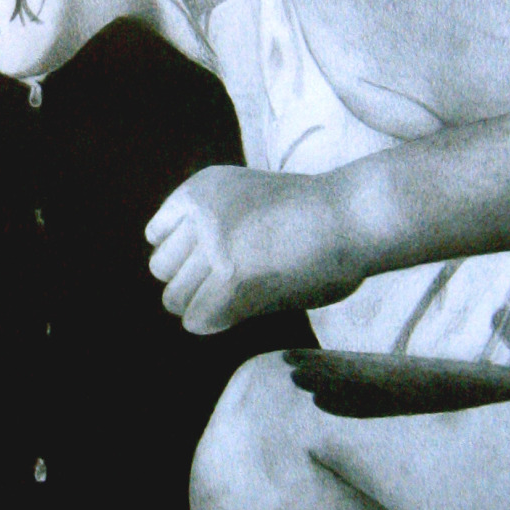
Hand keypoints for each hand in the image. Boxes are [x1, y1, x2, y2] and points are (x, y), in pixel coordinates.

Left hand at [145, 165, 362, 333]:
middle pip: (161, 268)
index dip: (183, 254)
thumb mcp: (247, 198)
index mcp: (202, 188)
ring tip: (236, 299)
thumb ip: (213, 224)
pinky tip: (240, 311)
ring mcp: (215, 247)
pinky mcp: (232, 280)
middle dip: (189, 281)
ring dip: (201, 304)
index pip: (156, 234)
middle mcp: (201, 213)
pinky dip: (214, 322)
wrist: (353, 215)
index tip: (214, 259)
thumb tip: (187, 278)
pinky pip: (197, 318)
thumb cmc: (314, 214)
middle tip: (227, 284)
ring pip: (174, 297)